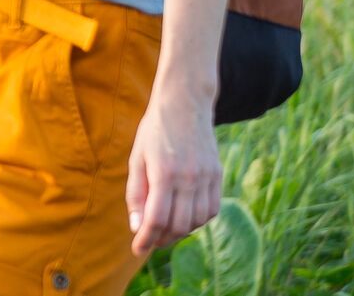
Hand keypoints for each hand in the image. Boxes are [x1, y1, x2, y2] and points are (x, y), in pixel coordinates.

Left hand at [126, 86, 222, 254]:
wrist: (185, 104)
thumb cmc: (154, 131)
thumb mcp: (136, 158)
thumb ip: (136, 193)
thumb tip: (137, 227)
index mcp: (164, 173)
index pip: (156, 219)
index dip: (146, 239)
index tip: (137, 249)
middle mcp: (189, 178)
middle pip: (178, 225)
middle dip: (162, 239)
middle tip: (149, 241)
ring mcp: (207, 177)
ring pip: (197, 221)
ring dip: (180, 232)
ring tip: (164, 231)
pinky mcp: (218, 176)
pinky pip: (211, 210)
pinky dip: (198, 220)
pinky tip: (184, 217)